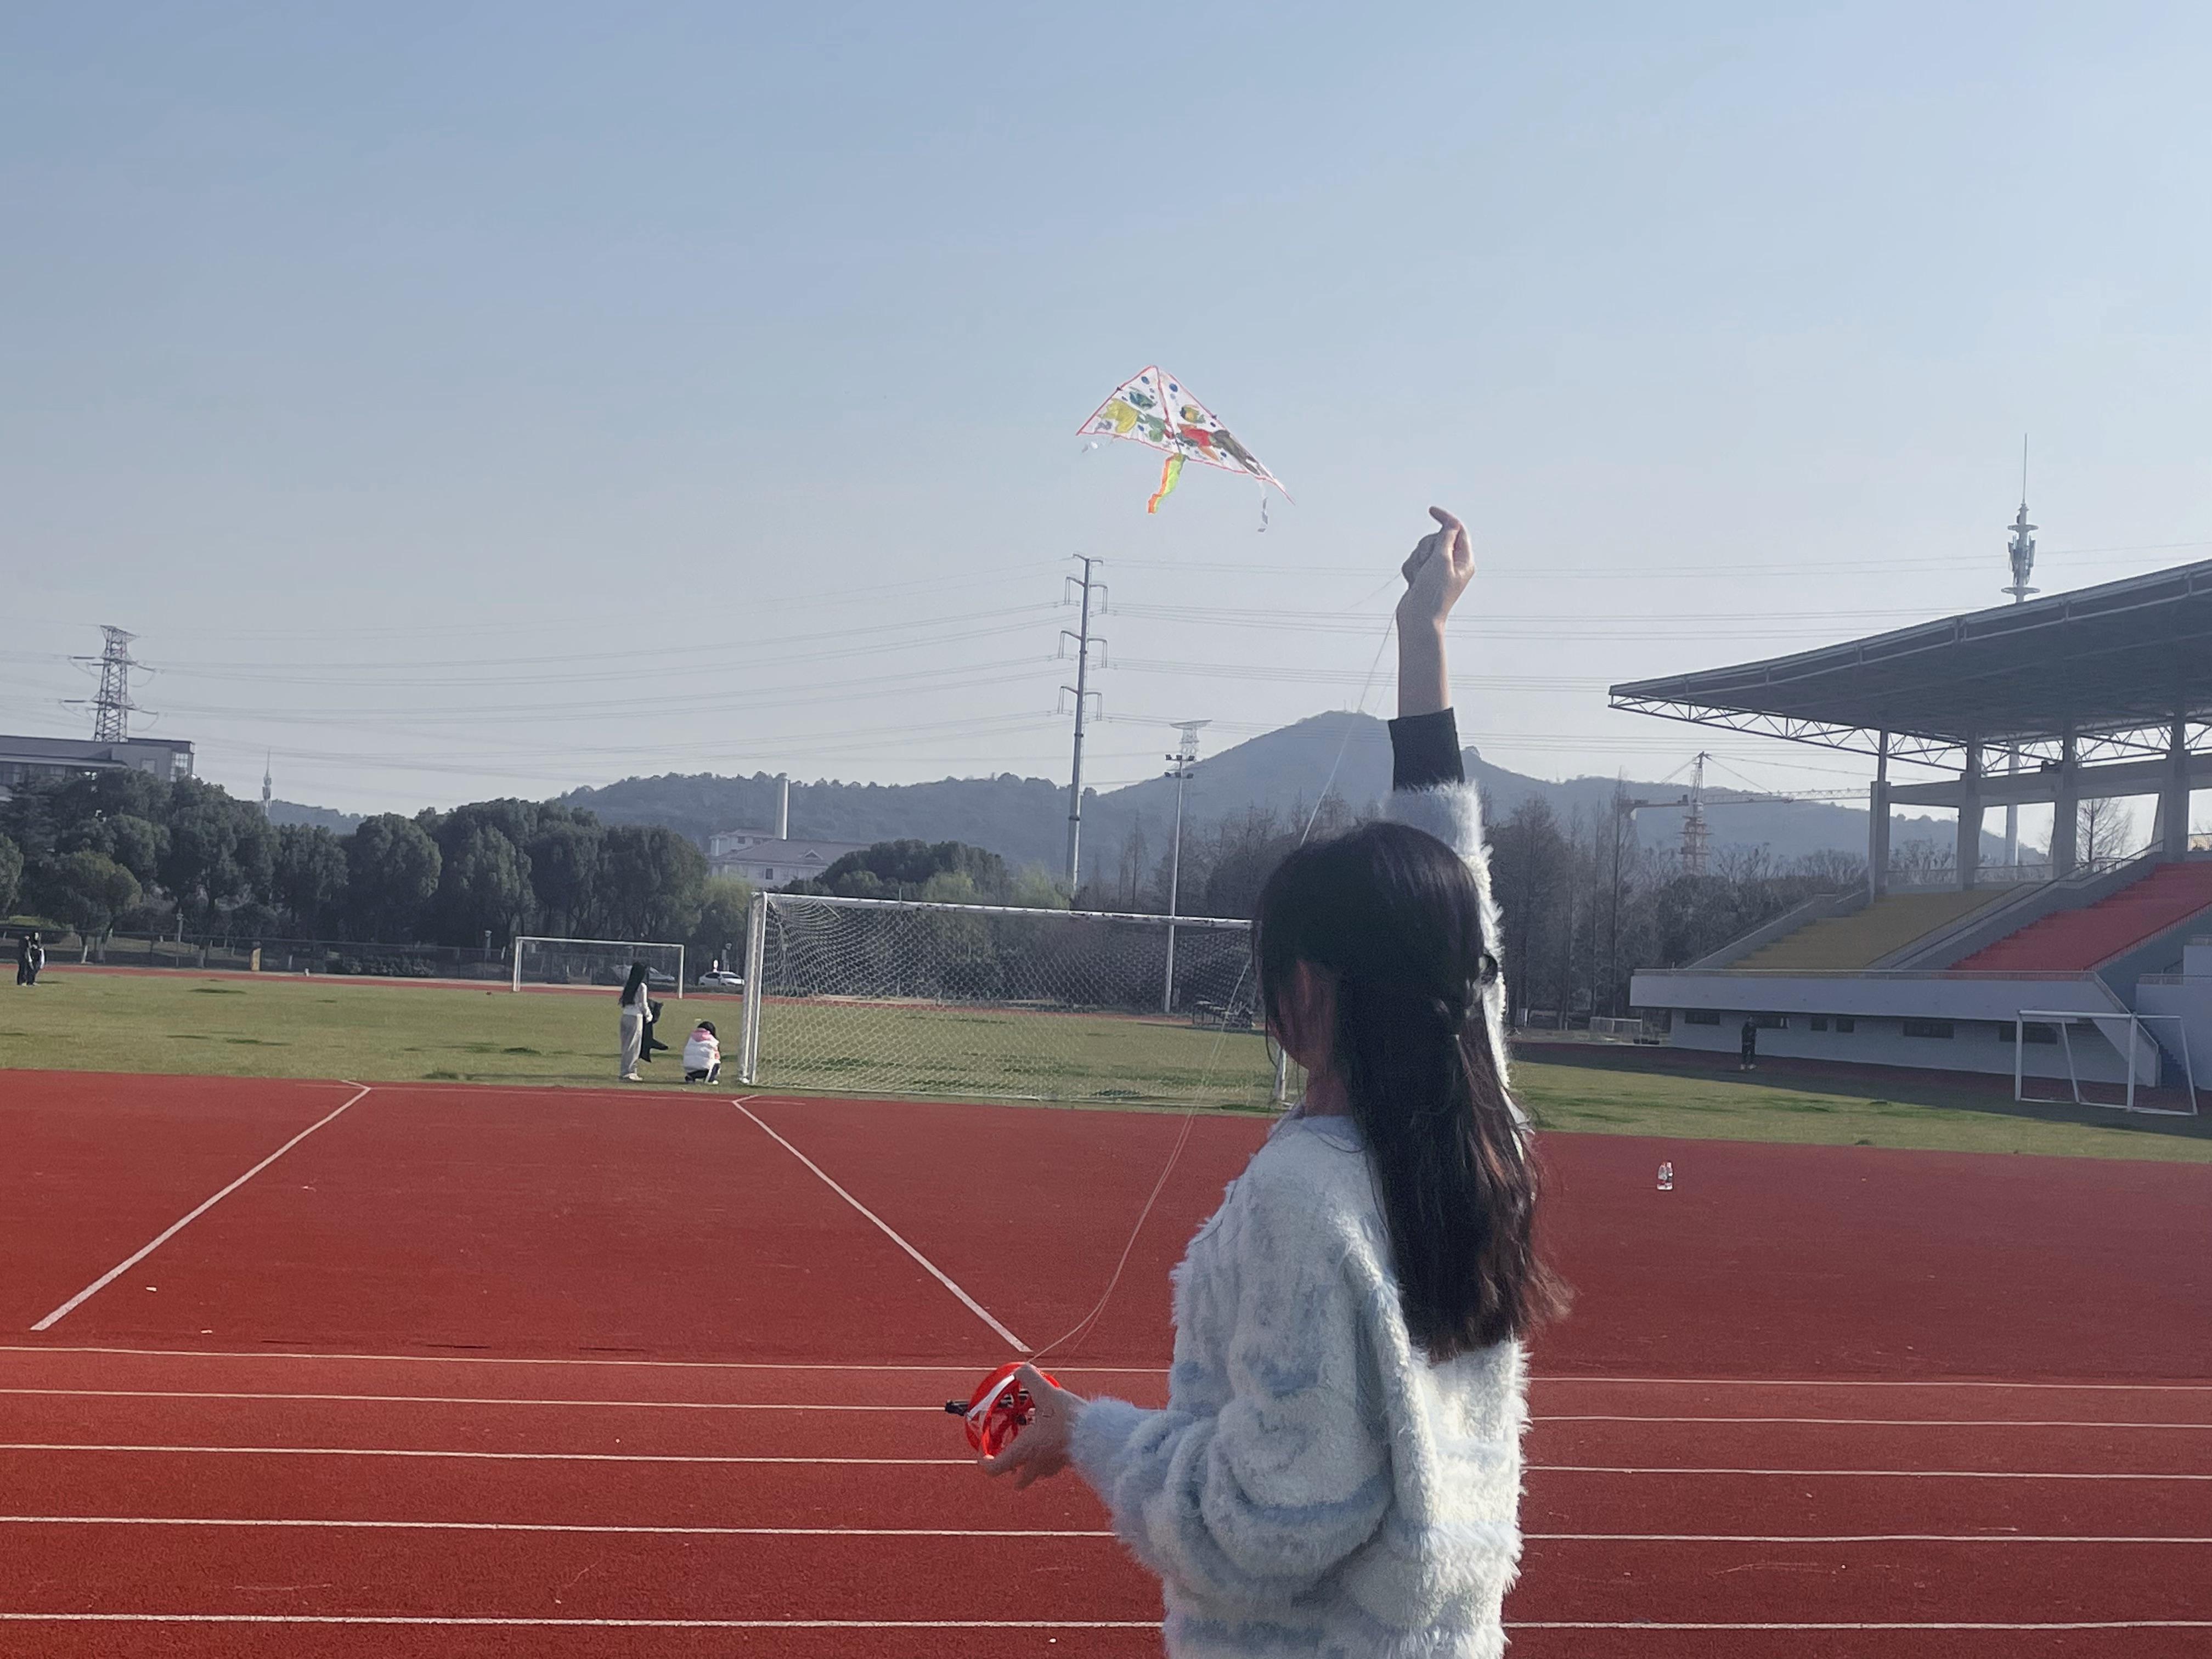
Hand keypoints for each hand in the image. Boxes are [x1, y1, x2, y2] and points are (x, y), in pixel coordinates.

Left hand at [979, 1364, 1084, 1489]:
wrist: (1100, 1434)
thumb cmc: (1068, 1419)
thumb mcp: (1046, 1393)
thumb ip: (1030, 1379)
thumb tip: (1020, 1369)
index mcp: (1024, 1451)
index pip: (993, 1469)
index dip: (984, 1462)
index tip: (983, 1452)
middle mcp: (1037, 1464)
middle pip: (1019, 1480)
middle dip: (1014, 1471)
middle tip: (1012, 1457)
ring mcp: (1054, 1466)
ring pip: (1038, 1473)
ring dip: (1034, 1462)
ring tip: (1036, 1442)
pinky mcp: (1070, 1462)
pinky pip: (1055, 1464)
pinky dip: (1052, 1454)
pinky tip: (1057, 1437)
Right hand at [1397, 507, 1470, 717]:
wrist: (1418, 619)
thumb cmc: (1433, 593)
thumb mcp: (1442, 561)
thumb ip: (1445, 539)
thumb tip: (1451, 524)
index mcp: (1464, 561)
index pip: (1457, 531)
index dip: (1445, 519)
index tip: (1431, 510)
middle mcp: (1451, 565)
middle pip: (1435, 539)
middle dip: (1426, 548)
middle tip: (1428, 564)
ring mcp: (1436, 572)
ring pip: (1421, 551)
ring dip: (1417, 561)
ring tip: (1420, 578)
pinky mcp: (1422, 577)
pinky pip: (1412, 563)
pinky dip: (1410, 570)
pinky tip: (1414, 584)